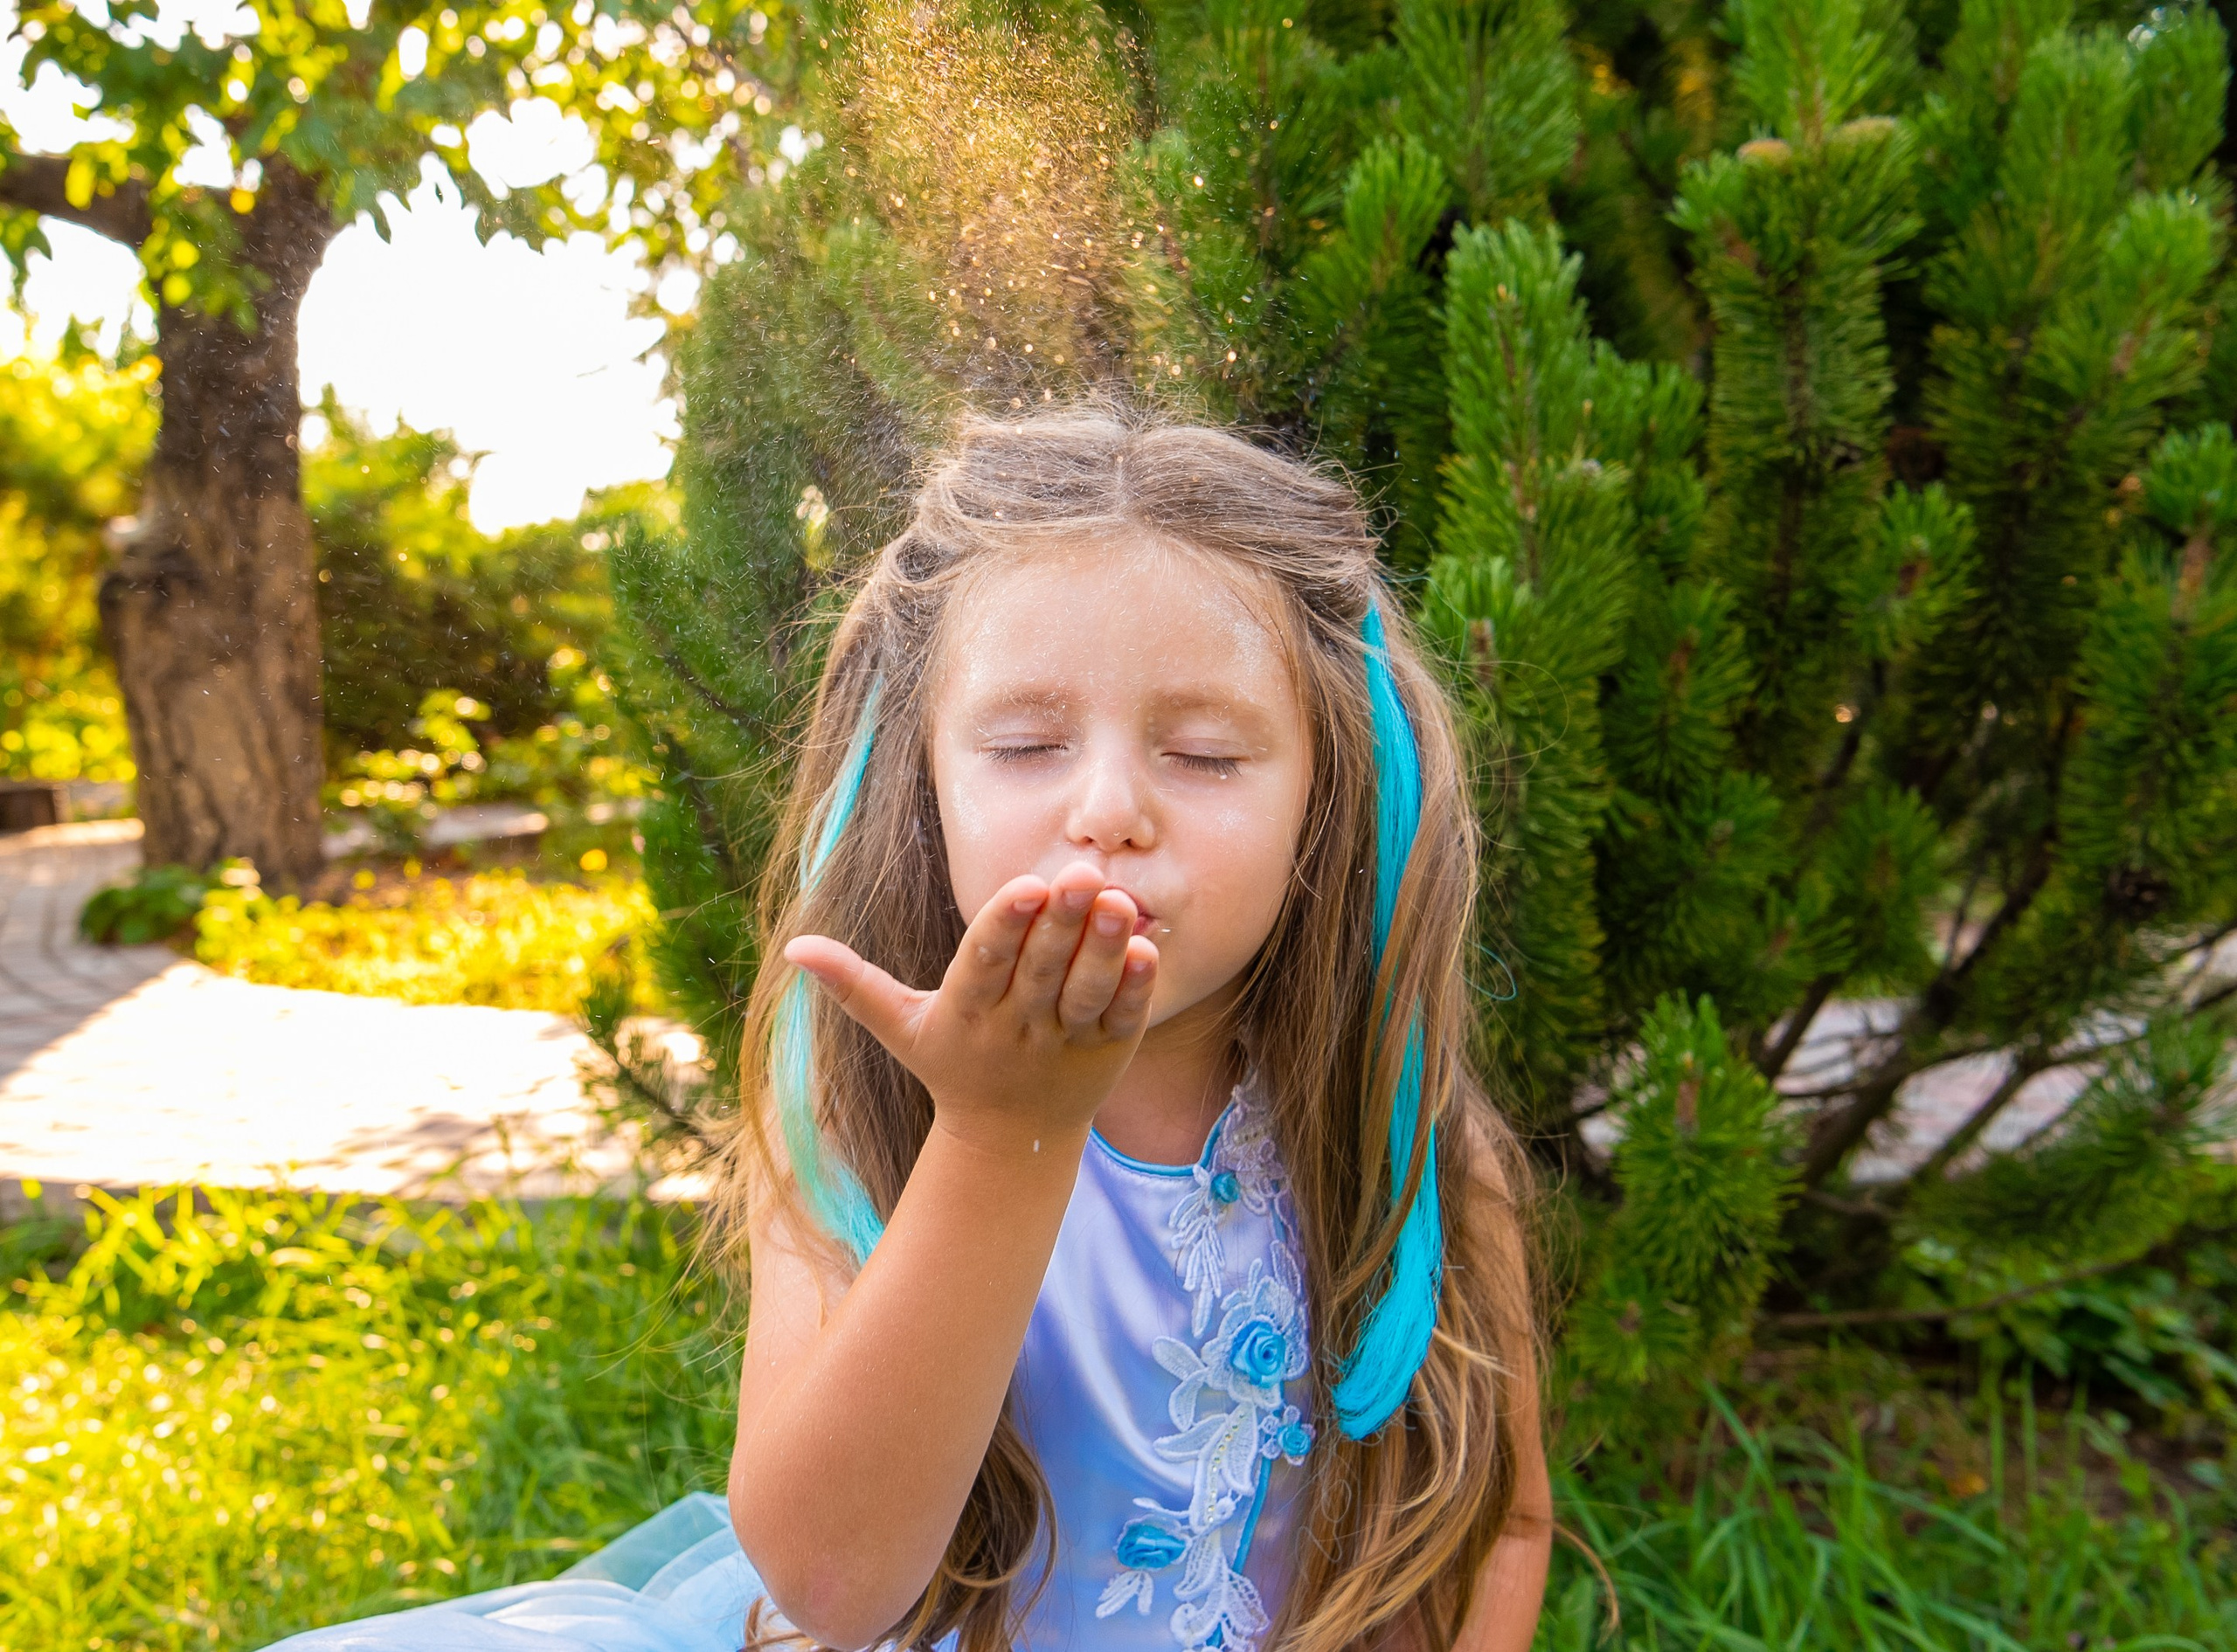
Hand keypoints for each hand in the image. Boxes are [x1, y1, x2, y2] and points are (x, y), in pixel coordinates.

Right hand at [784, 861, 1158, 1155]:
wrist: (1009, 1141)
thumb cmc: (952, 1066)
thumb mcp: (901, 1027)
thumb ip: (854, 985)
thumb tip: (793, 948)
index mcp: (966, 1012)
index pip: (985, 961)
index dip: (1006, 924)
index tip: (1027, 884)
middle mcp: (1016, 1026)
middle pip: (1040, 969)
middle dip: (1062, 922)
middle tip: (1084, 873)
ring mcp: (1065, 1041)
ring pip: (1085, 992)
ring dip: (1104, 949)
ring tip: (1120, 902)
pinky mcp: (1107, 1053)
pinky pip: (1122, 1019)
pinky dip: (1135, 989)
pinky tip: (1148, 950)